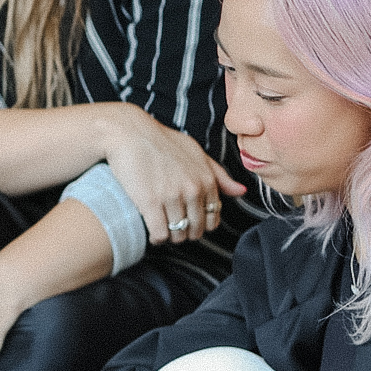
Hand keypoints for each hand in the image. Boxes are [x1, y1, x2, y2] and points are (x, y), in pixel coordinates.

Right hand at [98, 105, 247, 243]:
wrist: (130, 133)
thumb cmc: (161, 141)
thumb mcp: (196, 152)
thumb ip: (219, 174)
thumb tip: (240, 191)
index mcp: (206, 180)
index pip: (212, 219)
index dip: (200, 224)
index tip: (188, 221)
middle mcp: (193, 189)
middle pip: (196, 230)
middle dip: (185, 232)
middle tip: (173, 226)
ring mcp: (172, 197)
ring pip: (177, 234)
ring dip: (169, 236)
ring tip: (161, 228)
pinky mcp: (150, 202)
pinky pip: (159, 234)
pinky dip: (156, 238)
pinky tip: (150, 231)